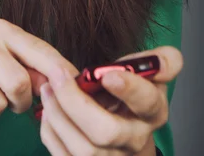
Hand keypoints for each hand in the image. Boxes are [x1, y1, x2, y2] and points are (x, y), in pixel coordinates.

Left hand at [38, 45, 182, 154]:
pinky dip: (51, 132)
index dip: (129, 89)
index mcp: (152, 111)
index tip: (106, 75)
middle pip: (105, 132)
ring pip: (83, 148)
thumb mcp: (149, 76)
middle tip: (57, 75)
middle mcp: (134, 140)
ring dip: (58, 115)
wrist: (126, 132)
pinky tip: (48, 110)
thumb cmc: (132, 96)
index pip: (146, 102)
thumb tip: (160, 60)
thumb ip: (158, 61)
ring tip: (48, 88)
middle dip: (75, 102)